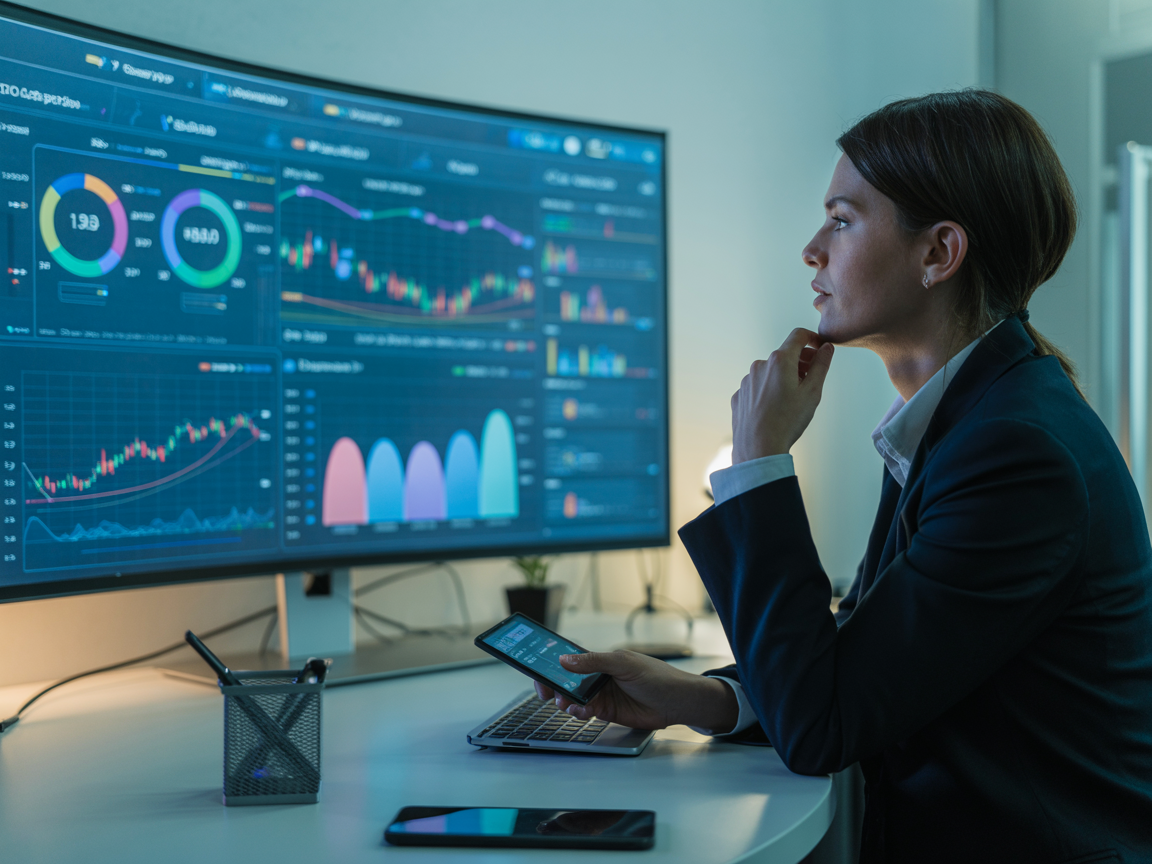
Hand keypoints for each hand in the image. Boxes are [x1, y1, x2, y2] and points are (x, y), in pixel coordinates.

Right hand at [532, 650, 738, 731]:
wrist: (677, 703)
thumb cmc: (656, 676)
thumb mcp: (623, 664)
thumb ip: (593, 662)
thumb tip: (564, 660)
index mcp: (601, 659)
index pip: (570, 658)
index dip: (551, 663)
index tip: (537, 669)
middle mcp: (598, 676)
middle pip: (566, 680)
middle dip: (553, 686)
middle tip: (546, 693)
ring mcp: (601, 694)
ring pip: (572, 698)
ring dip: (566, 701)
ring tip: (568, 704)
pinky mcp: (606, 711)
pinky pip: (584, 711)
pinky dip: (579, 712)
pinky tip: (584, 711)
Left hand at [731, 328, 832, 462]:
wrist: (759, 448)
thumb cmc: (787, 421)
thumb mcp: (813, 392)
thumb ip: (821, 365)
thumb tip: (826, 348)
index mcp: (780, 361)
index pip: (798, 335)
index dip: (813, 338)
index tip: (820, 348)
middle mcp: (759, 365)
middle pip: (784, 354)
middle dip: (800, 362)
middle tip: (811, 378)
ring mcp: (747, 381)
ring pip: (770, 372)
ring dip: (783, 377)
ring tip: (792, 399)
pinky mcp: (740, 395)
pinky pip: (758, 387)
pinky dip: (768, 391)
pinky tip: (775, 409)